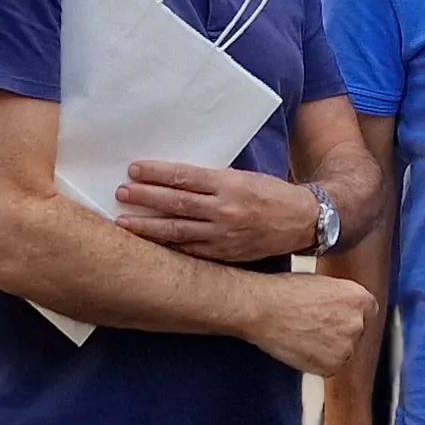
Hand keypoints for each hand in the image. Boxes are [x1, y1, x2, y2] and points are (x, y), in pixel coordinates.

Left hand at [115, 161, 320, 261]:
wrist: (303, 221)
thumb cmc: (271, 193)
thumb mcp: (244, 177)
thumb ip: (213, 179)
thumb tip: (175, 177)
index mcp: (229, 184)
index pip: (185, 177)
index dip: (157, 173)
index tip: (134, 169)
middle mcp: (225, 210)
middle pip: (176, 203)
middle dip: (145, 198)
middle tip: (121, 192)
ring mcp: (224, 235)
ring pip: (177, 230)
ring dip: (147, 226)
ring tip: (123, 222)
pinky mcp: (225, 254)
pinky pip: (190, 251)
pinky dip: (168, 246)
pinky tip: (150, 243)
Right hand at [244, 274, 373, 378]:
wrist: (262, 310)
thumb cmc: (283, 293)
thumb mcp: (321, 284)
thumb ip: (340, 297)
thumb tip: (341, 308)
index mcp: (358, 297)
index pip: (368, 310)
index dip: (350, 314)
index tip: (340, 317)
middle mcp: (357, 322)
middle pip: (357, 331)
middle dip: (339, 331)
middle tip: (315, 326)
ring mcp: (346, 346)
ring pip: (344, 351)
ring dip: (330, 347)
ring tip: (304, 335)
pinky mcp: (332, 365)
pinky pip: (331, 367)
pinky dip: (318, 361)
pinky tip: (302, 347)